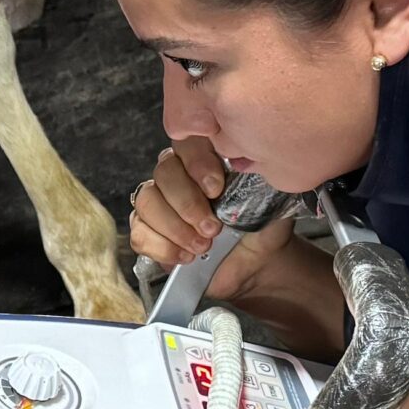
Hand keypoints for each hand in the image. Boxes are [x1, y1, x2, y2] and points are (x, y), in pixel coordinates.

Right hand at [129, 138, 294, 302]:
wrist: (255, 264)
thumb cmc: (261, 228)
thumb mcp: (268, 204)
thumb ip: (258, 186)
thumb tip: (251, 173)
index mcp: (206, 159)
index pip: (188, 144)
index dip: (197, 163)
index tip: (216, 189)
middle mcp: (177, 175)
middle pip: (164, 172)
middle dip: (187, 203)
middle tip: (212, 228)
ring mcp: (158, 203)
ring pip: (147, 201)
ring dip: (174, 226)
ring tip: (202, 246)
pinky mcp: (148, 232)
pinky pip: (139, 233)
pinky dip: (162, 247)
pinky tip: (186, 256)